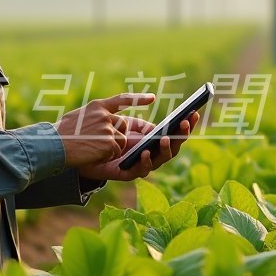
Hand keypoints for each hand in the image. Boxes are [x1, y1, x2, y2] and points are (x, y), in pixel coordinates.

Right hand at [54, 93, 155, 166]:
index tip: (152, 98)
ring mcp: (108, 129)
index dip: (138, 99)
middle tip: (97, 141)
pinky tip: (93, 153)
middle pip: (123, 126)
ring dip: (111, 147)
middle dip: (116, 136)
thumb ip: (94, 116)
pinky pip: (115, 151)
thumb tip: (106, 121)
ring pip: (121, 141)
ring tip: (92, 148)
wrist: (53, 146)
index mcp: (97, 106)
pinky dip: (106, 155)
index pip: (122, 100)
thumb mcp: (78, 117)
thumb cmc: (61, 134)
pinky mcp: (109, 143)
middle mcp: (105, 115)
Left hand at [78, 111, 199, 182]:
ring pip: (160, 160)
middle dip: (180, 135)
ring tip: (166, 138)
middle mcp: (151, 153)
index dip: (186, 124)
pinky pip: (141, 170)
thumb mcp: (121, 118)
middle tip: (184, 122)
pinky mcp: (127, 174)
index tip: (193, 112)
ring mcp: (141, 164)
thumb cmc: (104, 133)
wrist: (82, 149)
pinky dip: (146, 162)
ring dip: (165, 149)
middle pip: (173, 148)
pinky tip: (146, 152)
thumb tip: (152, 101)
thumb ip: (134, 111)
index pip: (175, 134)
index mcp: (153, 140)